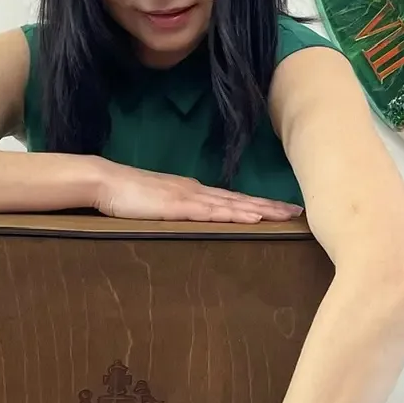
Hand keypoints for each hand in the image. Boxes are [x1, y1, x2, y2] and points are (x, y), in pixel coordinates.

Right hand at [93, 159, 301, 223]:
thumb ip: (176, 211)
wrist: (105, 180)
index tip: (282, 210)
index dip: (258, 204)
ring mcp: (189, 197)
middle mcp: (197, 191)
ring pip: (232, 205)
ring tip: (285, 215)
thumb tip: (193, 221)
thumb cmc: (127, 195)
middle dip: (270, 206)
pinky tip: (252, 217)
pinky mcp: (178, 206)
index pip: (232, 199)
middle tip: (298, 213)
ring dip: (260, 209)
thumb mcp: (158, 205)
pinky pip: (212, 211)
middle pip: (240, 200)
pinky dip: (235, 213)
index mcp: (193, 192)